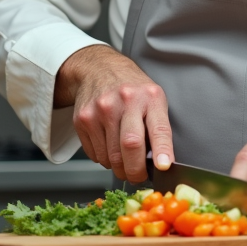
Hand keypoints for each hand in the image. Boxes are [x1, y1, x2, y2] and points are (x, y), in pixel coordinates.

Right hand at [54, 45, 174, 182]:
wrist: (99, 69)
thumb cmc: (133, 90)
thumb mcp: (154, 100)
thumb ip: (158, 129)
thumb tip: (160, 165)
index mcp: (149, 97)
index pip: (158, 128)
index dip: (162, 150)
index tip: (163, 167)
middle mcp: (124, 100)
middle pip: (130, 145)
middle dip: (136, 171)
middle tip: (138, 176)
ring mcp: (100, 109)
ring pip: (111, 157)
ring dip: (119, 167)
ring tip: (123, 156)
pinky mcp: (83, 119)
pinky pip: (95, 155)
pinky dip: (104, 159)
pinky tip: (108, 145)